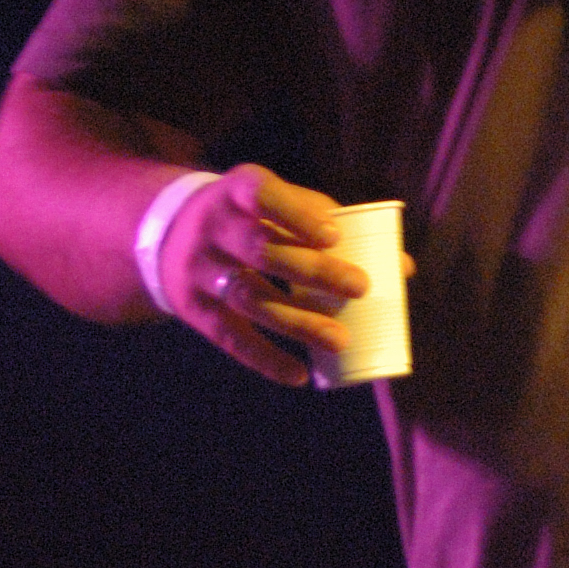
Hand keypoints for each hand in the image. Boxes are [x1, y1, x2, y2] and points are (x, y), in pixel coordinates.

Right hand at [158, 166, 398, 386]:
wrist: (165, 234)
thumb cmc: (248, 218)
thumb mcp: (273, 204)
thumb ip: (331, 227)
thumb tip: (403, 268)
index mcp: (236, 192)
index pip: (263, 195)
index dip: (297, 215)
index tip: (334, 236)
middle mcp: (212, 228)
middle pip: (262, 251)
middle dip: (314, 271)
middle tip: (359, 288)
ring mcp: (199, 270)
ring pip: (250, 298)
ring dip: (297, 321)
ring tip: (340, 341)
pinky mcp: (193, 309)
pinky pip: (230, 337)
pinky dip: (265, 359)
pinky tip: (298, 375)